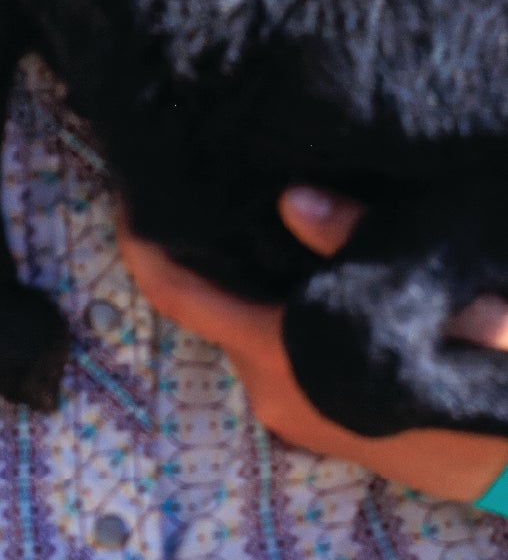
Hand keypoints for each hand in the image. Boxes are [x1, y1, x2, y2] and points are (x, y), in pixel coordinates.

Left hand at [117, 190, 507, 501]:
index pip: (181, 296)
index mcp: (283, 353)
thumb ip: (360, 243)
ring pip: (241, 324)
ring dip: (241, 277)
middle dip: (203, 248)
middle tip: (208, 183)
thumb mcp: (435, 293)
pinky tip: (296, 265)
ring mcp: (292, 410)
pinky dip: (271, 307)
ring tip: (253, 210)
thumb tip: (294, 201)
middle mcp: (271, 387)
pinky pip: (271, 348)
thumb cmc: (485, 368)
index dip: (145, 246)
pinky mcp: (318, 418)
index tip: (130, 195)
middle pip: (209, 302)